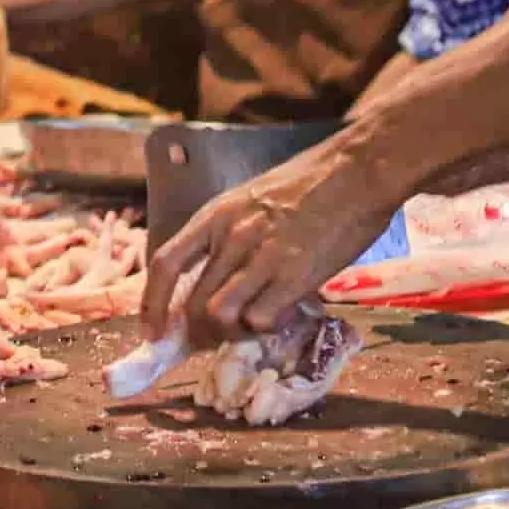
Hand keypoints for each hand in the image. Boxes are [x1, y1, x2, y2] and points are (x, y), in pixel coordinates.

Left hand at [140, 138, 400, 344]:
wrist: (356, 172)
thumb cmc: (309, 184)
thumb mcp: (251, 200)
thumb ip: (229, 235)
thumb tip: (216, 278)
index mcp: (214, 215)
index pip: (164, 264)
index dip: (152, 304)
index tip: (152, 331)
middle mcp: (231, 237)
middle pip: (193, 301)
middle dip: (199, 329)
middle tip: (218, 336)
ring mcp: (261, 257)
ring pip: (220, 314)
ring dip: (232, 331)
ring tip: (252, 324)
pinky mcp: (294, 276)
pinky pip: (261, 319)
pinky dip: (265, 326)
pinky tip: (282, 314)